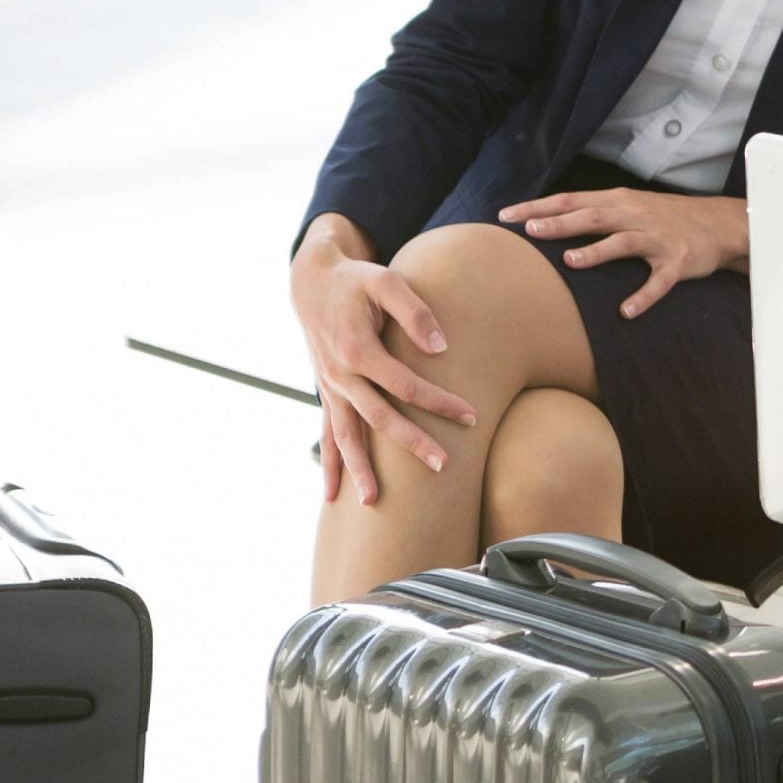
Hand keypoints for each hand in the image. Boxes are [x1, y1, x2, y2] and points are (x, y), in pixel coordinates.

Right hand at [292, 214, 476, 507]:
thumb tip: (440, 347)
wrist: (312, 280)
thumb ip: (415, 311)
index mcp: (357, 349)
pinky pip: (327, 433)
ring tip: (373, 502)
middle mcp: (340, 374)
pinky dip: (330, 462)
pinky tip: (332, 493)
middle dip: (410, 444)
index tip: (470, 416)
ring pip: (345, 435)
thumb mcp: (386, 281)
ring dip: (359, 469)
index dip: (438, 401)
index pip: (405, 384)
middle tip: (443, 467)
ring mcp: (330, 387)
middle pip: (378, 418)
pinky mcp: (327, 391)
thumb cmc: (357, 280)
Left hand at [501, 188, 749, 318]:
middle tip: (530, 231)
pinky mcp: (678, 262)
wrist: (721, 224)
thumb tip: (548, 219)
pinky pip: (659, 281)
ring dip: (598, 251)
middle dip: (561, 223)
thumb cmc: (666, 217)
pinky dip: (644, 296)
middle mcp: (636, 216)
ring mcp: (658, 239)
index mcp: (620, 201)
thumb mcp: (631, 206)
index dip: (539, 207)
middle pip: (594, 217)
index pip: (572, 200)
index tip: (507, 216)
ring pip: (624, 243)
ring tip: (571, 261)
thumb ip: (596, 211)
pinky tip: (626, 311)